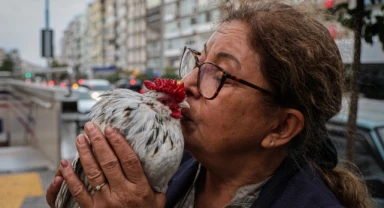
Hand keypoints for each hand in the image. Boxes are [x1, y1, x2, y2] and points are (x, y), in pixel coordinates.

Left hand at [47, 122, 165, 207]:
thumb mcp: (158, 199)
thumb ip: (157, 182)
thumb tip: (160, 162)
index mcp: (139, 188)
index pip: (129, 160)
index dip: (119, 142)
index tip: (111, 128)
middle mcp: (122, 193)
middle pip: (109, 162)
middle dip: (98, 142)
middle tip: (91, 127)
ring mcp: (106, 202)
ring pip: (93, 173)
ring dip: (85, 154)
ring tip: (80, 138)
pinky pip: (79, 192)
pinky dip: (70, 177)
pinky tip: (65, 165)